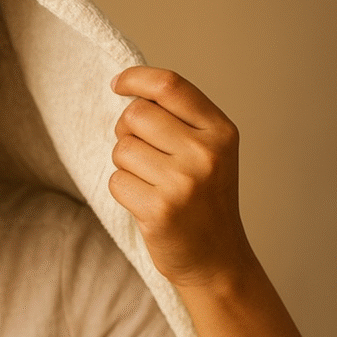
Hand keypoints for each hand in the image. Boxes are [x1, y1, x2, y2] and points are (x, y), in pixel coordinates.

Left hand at [108, 66, 254, 288]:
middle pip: (136, 115)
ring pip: (122, 149)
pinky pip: (115, 181)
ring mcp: (183, 182)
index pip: (170, 86)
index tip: (118, 84)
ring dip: (125, 164)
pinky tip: (146, 202)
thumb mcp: (210, 151)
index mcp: (221, 131)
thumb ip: (180, 120)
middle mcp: (205, 153)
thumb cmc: (205, 199)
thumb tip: (131, 91)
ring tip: (151, 182)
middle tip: (142, 153)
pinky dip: (123, 189)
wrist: (218, 258)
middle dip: (127, 130)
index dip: (136, 79)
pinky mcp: (159, 209)